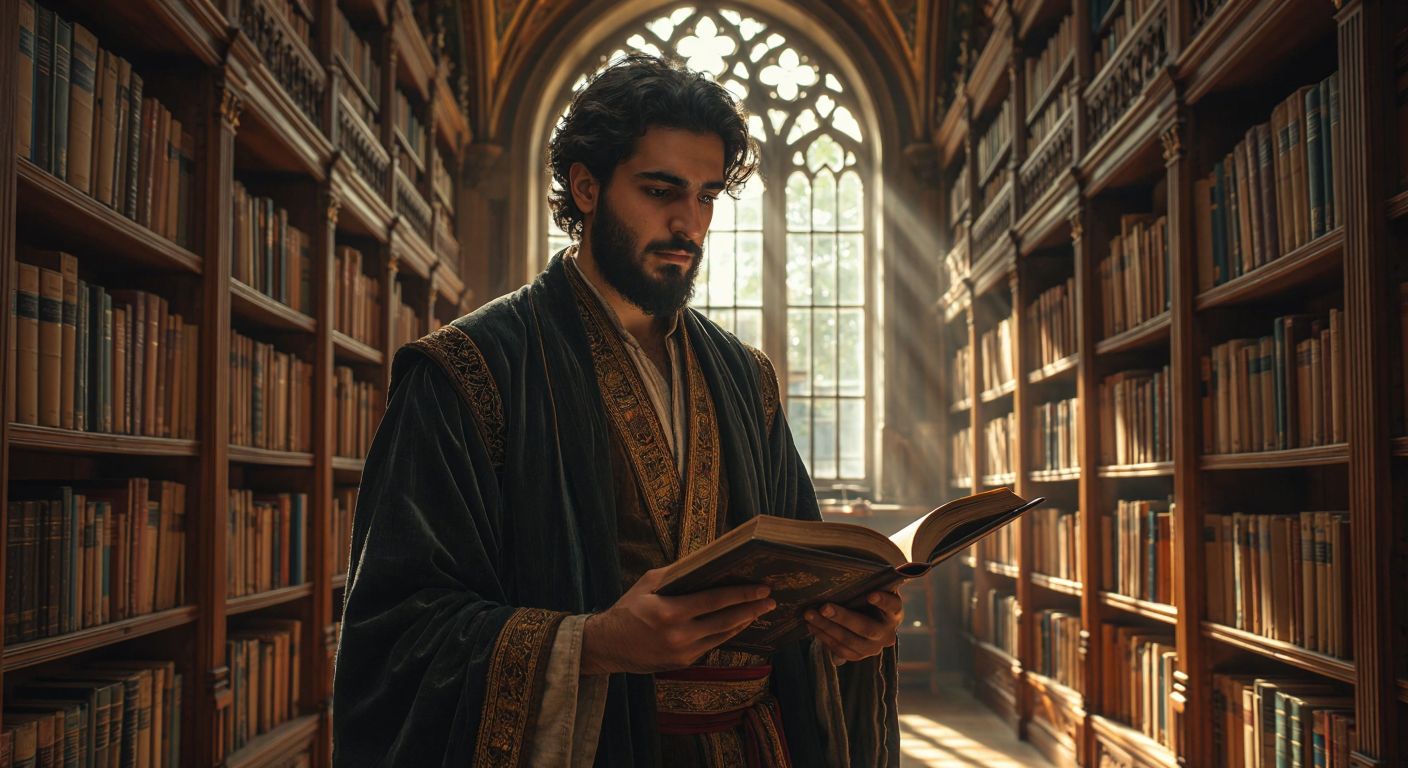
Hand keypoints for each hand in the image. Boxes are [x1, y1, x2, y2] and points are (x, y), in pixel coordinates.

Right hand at [580, 567, 774, 674]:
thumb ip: (676, 573)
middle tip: (771, 600)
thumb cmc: (627, 609)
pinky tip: (738, 623)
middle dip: (752, 609)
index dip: (741, 594)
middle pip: (726, 620)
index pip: (715, 601)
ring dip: (744, 622)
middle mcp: (680, 635)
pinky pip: (712, 645)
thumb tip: (706, 561)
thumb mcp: (647, 584)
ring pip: (722, 635)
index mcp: (670, 612)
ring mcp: (683, 652)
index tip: (762, 587)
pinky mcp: (684, 662)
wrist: (608, 647)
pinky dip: (727, 633)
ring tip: (760, 610)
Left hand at [804, 589, 901, 663]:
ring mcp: (874, 648)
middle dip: (843, 617)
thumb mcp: (872, 589)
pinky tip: (811, 626)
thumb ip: (866, 585)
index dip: (883, 601)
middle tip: (824, 607)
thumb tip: (850, 572)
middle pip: (866, 628)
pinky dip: (824, 637)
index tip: (870, 595)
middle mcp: (887, 633)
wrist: (869, 619)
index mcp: (894, 613)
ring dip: (827, 627)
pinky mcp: (859, 656)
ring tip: (809, 615)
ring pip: (850, 641)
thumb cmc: (867, 597)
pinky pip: (840, 650)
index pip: (892, 606)